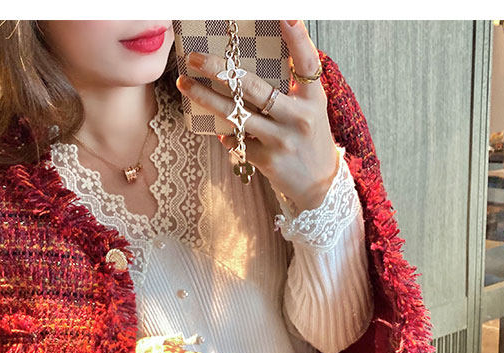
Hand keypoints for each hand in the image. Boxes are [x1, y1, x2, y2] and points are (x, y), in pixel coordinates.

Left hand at [176, 19, 338, 211]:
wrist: (318, 185)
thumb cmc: (309, 138)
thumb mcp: (310, 108)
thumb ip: (293, 84)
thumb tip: (264, 54)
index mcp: (312, 98)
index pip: (307, 62)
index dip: (297, 38)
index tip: (284, 15)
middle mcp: (298, 117)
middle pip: (253, 86)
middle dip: (219, 70)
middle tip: (195, 58)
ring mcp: (281, 140)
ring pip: (235, 114)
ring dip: (206, 98)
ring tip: (185, 85)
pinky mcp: (268, 160)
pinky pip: (236, 141)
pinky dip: (226, 135)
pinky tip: (221, 132)